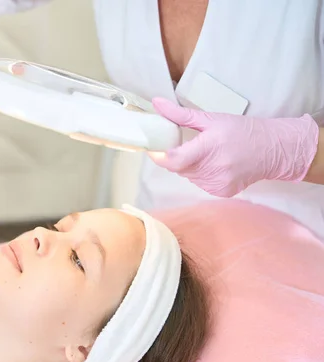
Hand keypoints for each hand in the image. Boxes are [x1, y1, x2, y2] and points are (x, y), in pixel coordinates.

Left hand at [149, 98, 319, 196]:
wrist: (273, 149)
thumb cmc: (241, 130)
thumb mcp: (211, 119)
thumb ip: (179, 114)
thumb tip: (156, 103)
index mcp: (208, 148)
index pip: (173, 160)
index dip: (159, 156)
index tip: (153, 148)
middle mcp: (213, 169)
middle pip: (179, 167)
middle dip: (178, 157)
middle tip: (190, 145)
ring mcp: (218, 183)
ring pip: (188, 176)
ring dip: (190, 166)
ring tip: (208, 154)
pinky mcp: (222, 192)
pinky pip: (200, 184)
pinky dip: (202, 175)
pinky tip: (216, 165)